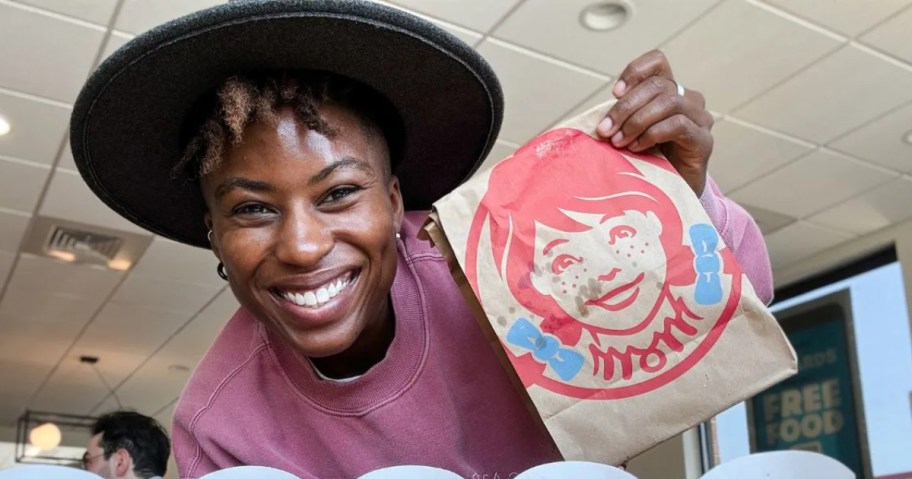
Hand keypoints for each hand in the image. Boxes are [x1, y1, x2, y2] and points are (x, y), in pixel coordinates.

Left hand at [596, 50, 713, 195]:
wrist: (670, 195)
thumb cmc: (647, 160)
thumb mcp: (629, 132)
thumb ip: (620, 118)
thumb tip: (598, 118)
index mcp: (669, 90)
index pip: (657, 62)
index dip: (635, 71)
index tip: (614, 93)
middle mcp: (688, 99)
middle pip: (657, 85)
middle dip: (625, 107)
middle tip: (606, 129)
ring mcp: (699, 118)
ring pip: (668, 102)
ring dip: (637, 121)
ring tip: (619, 141)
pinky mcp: (704, 140)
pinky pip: (678, 124)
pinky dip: (652, 134)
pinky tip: (637, 148)